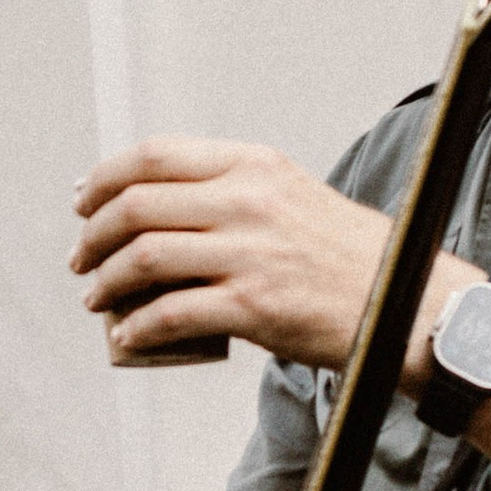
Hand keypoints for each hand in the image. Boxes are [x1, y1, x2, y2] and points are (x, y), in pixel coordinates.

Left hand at [74, 139, 438, 371]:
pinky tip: (127, 335)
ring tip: (95, 298)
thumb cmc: (350, 257)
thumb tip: (160, 208)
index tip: (84, 201)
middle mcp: (248, 200)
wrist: (408, 303)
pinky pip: (170, 314)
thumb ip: (232, 193)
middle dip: (93, 234)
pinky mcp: (254, 306)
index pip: (155, 154)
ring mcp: (250, 253)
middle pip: (137, 204)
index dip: (106, 178)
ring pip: (143, 257)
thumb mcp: (291, 196)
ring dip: (104, 281)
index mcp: (254, 164)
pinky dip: (137, 327)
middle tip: (82, 258)